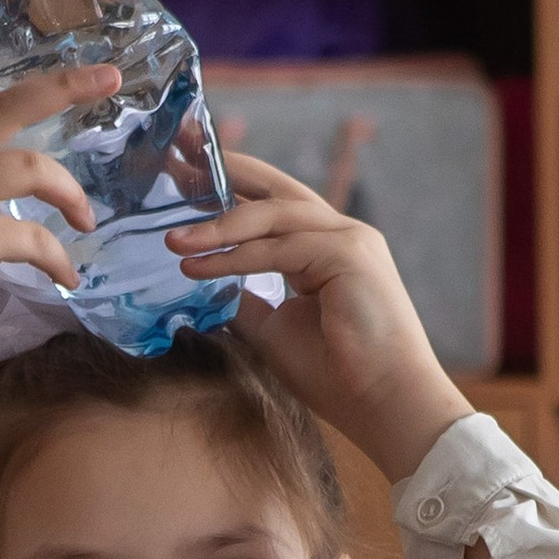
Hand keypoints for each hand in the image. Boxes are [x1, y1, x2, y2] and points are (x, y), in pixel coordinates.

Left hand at [165, 155, 470, 483]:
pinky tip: (196, 265)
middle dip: (227, 171)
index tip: (185, 176)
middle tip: (177, 154)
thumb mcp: (273, 330)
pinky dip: (236, 256)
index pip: (272, 207)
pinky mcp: (350, 255)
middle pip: (275, 190)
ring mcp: (349, 240)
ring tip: (173, 238)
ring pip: (275, 216)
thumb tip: (201, 288)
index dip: (231, 188)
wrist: (384, 403)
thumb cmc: (336, 375)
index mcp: (324, 248)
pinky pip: (281, 249)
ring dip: (220, 224)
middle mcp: (339, 234)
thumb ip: (244, 302)